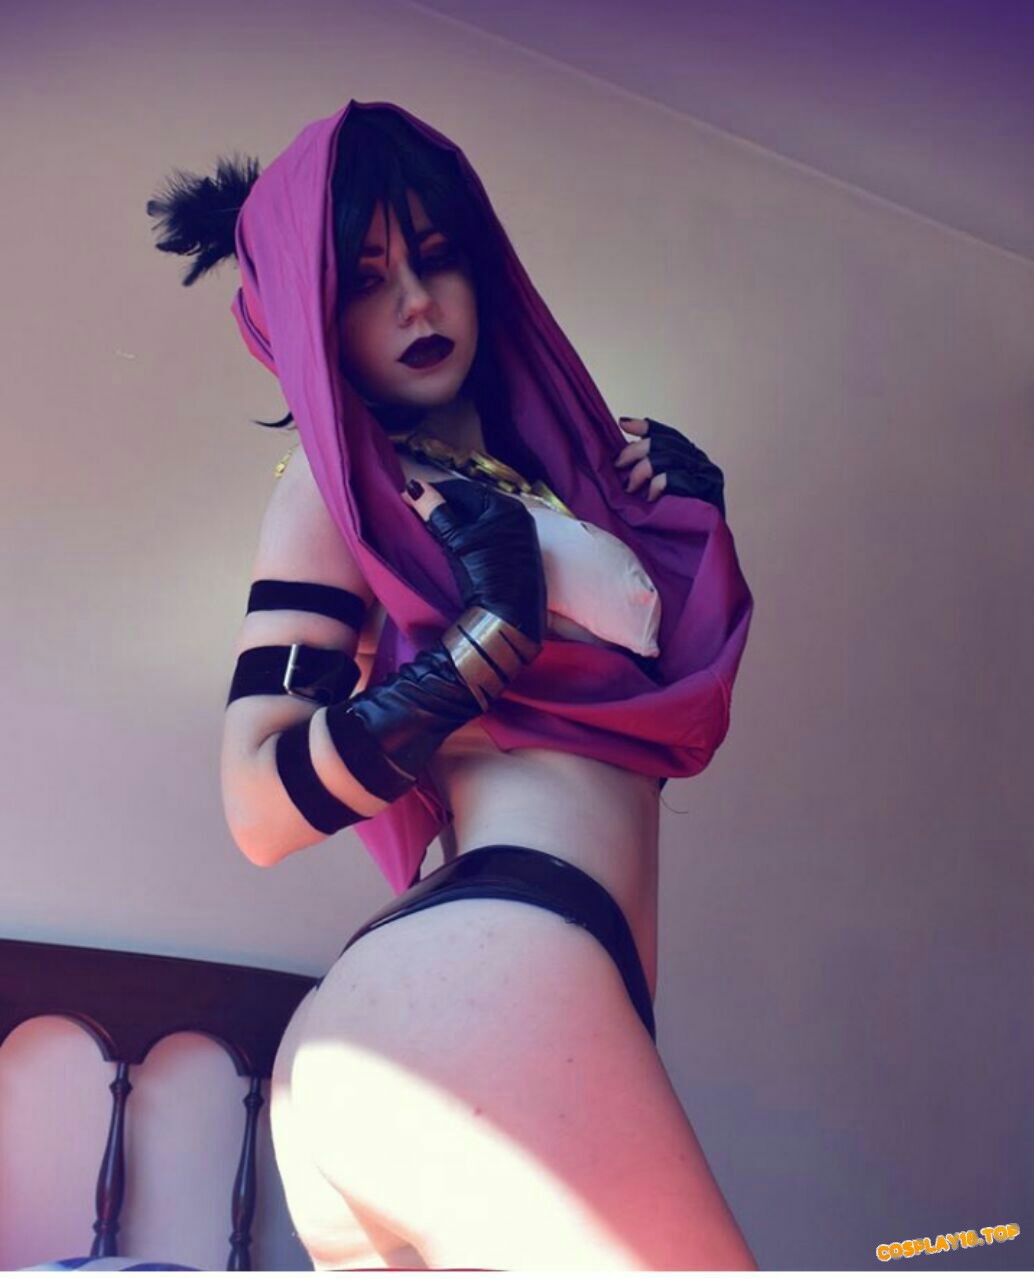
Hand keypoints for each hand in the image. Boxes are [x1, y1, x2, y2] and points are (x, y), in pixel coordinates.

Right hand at [401, 477, 547, 647]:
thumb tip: (415, 488)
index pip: (464, 489)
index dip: (435, 492)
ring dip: (454, 522)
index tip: (409, 498)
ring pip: (478, 520)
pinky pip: (487, 535)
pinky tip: (451, 544)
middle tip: (416, 512)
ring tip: (429, 528)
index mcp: (507, 507)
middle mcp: (518, 517)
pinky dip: (467, 536)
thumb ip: (436, 512)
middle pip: (472, 503)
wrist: (509, 619)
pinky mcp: (516, 556)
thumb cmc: (486, 575)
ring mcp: (519, 537)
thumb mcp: (457, 542)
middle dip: (444, 507)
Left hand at [614, 417, 725, 515]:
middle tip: (618, 467)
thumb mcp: (664, 493)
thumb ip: (654, 472)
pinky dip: (656, 485)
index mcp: (694, 459)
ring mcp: (707, 475)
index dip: (646, 427)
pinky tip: (649, 499)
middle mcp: (703, 462)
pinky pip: (673, 477)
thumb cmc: (681, 525)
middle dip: (635, 451)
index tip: (622, 424)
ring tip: (630, 488)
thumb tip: (623, 455)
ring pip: (666, 458)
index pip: (669, 434)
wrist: (704, 551)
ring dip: (641, 471)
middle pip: (664, 443)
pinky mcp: (706, 490)